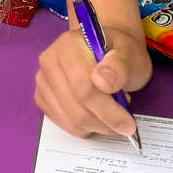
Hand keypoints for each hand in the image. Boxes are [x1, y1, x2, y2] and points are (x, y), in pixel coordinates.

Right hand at [34, 19, 151, 139]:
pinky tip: (98, 115)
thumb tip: (102, 81)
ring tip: (113, 111)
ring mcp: (43, 81)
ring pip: (69, 120)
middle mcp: (49, 61)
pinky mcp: (42, 97)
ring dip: (96, 126)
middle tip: (126, 123)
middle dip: (104, 122)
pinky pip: (63, 123)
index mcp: (68, 45)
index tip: (128, 124)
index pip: (83, 88)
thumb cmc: (120, 52)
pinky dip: (85, 128)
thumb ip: (119, 66)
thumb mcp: (130, 54)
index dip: (107, 111)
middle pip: (75, 108)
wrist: (110, 51)